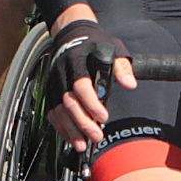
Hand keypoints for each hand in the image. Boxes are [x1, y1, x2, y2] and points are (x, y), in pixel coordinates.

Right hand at [45, 19, 129, 152]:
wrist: (72, 34)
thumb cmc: (95, 43)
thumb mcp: (113, 48)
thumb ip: (122, 67)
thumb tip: (130, 85)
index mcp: (78, 62)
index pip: (81, 86)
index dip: (91, 104)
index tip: (104, 117)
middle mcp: (63, 74)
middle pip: (68, 102)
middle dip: (82, 122)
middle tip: (96, 137)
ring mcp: (54, 83)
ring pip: (58, 111)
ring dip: (70, 130)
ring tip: (82, 145)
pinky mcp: (50, 91)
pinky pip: (52, 113)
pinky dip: (60, 127)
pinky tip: (71, 138)